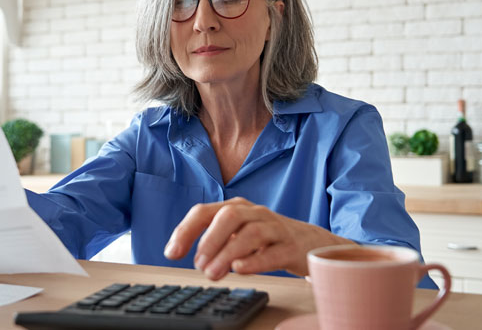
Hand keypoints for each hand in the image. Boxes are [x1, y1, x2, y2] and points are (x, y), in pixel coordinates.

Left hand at [163, 197, 352, 279]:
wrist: (310, 242)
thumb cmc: (266, 238)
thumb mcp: (236, 233)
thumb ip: (210, 239)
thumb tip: (177, 250)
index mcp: (236, 208)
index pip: (205, 211)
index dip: (185, 231)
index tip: (171, 253)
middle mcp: (255, 213)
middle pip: (229, 216)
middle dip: (209, 240)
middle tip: (198, 265)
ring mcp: (275, 228)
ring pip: (251, 233)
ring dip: (228, 253)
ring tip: (213, 273)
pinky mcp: (291, 247)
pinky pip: (274, 251)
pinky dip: (255, 260)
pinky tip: (240, 269)